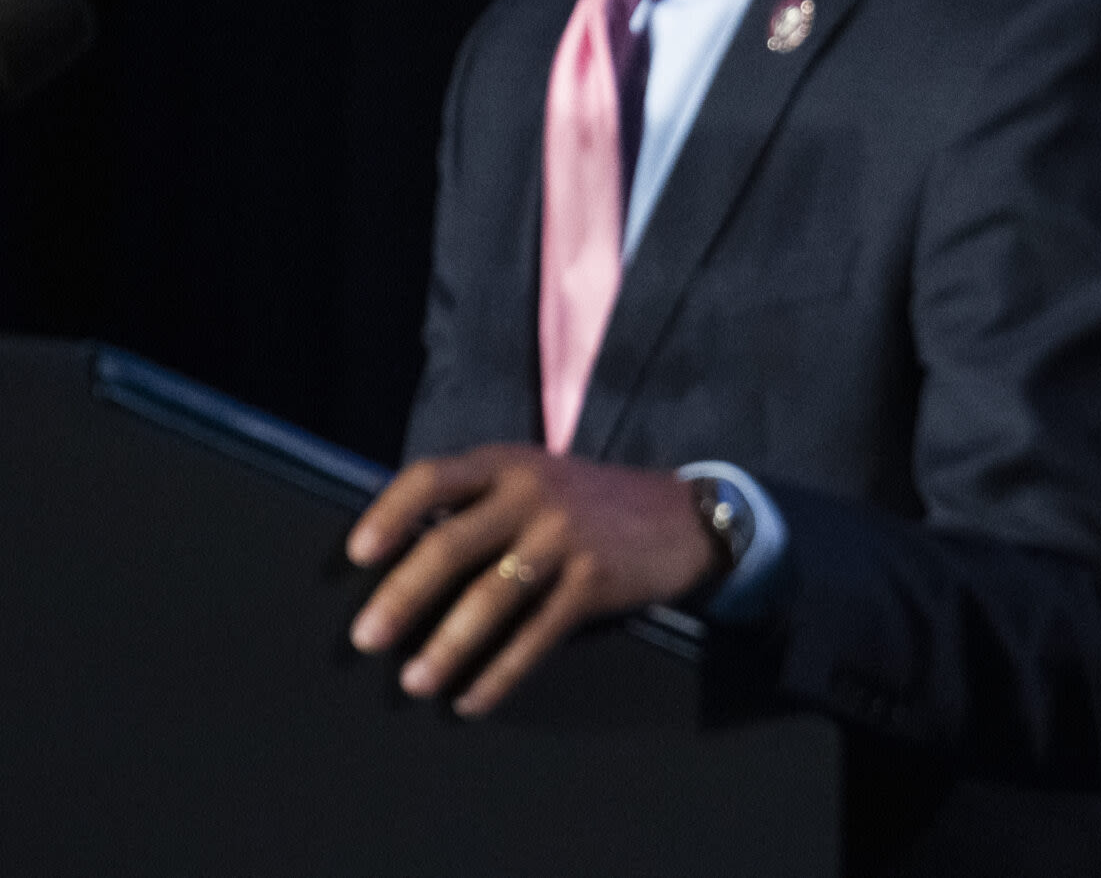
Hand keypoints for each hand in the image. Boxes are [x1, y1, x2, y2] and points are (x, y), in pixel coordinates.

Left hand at [345, 445, 717, 716]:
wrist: (681, 517)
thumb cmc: (585, 505)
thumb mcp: (533, 481)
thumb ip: (477, 505)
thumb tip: (394, 561)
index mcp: (507, 463)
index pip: (432, 477)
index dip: (390, 514)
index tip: (356, 555)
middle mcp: (534, 492)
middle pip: (452, 544)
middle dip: (402, 595)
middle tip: (366, 638)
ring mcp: (567, 536)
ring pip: (490, 597)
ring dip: (446, 646)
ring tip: (414, 681)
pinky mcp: (594, 580)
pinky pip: (535, 634)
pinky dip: (500, 673)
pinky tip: (472, 699)